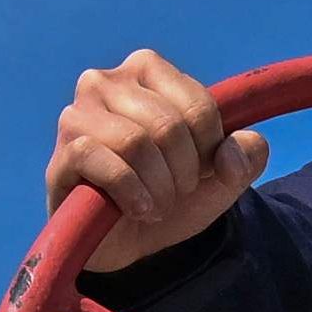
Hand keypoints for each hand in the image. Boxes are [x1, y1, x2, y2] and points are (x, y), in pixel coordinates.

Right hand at [47, 48, 269, 272]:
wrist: (128, 241)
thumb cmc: (170, 195)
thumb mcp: (222, 179)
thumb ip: (246, 157)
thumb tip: (236, 151)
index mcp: (147, 70)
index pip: (199, 105)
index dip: (210, 151)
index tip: (200, 170)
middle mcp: (106, 81)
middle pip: (168, 126)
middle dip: (184, 173)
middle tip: (176, 192)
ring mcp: (78, 114)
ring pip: (136, 143)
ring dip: (160, 188)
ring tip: (157, 203)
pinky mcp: (65, 153)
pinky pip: (108, 166)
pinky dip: (134, 196)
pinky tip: (138, 210)